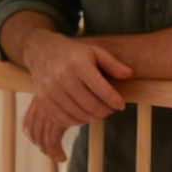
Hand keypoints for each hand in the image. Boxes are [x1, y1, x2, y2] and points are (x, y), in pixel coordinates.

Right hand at [20, 32, 131, 161]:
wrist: (41, 50)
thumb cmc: (73, 52)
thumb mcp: (94, 51)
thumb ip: (113, 63)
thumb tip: (130, 75)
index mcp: (78, 64)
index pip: (102, 90)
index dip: (115, 101)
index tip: (121, 105)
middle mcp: (63, 77)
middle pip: (91, 106)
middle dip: (106, 111)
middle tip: (111, 109)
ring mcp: (51, 90)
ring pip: (78, 115)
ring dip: (92, 118)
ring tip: (98, 112)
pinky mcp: (42, 100)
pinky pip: (63, 120)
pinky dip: (76, 122)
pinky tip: (83, 116)